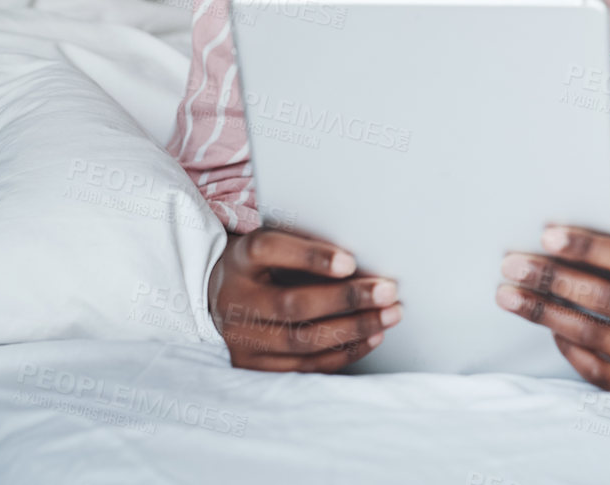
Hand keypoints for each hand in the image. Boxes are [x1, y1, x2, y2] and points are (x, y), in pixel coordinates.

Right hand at [209, 228, 401, 371]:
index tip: (350, 261)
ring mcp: (240, 338)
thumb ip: (308, 245)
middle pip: (292, 305)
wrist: (219, 295)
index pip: (269, 250)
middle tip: (387, 292)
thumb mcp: (277, 243)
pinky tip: (372, 337)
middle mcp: (234, 299)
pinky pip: (304, 366)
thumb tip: (367, 255)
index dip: (310, 257)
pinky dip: (344, 353)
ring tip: (389, 315)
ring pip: (301, 341)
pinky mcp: (252, 365)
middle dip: (346, 299)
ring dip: (353, 329)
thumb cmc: (266, 264)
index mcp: (241, 258)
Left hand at [496, 212, 609, 390]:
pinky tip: (547, 327)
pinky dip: (566, 346)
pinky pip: (594, 369)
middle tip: (512, 265)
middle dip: (554, 278)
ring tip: (508, 295)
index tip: (546, 235)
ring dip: (545, 312)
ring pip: (593, 334)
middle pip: (607, 298)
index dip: (590, 247)